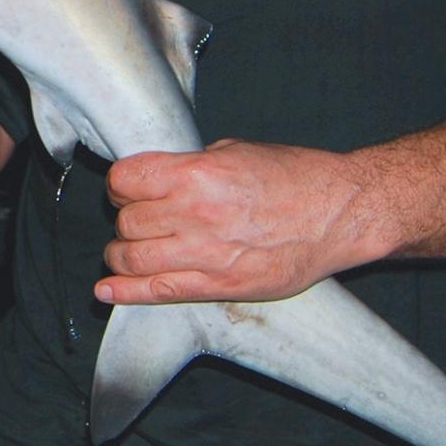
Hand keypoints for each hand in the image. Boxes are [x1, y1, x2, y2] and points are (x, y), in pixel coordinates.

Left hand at [96, 139, 384, 304]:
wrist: (339, 213)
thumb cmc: (295, 177)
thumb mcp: (235, 152)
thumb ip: (189, 167)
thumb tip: (156, 180)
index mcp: (196, 174)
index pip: (125, 180)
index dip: (120, 185)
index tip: (125, 189)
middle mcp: (195, 214)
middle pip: (127, 221)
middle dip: (126, 219)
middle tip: (137, 220)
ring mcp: (205, 254)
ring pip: (132, 258)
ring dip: (121, 255)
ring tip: (126, 251)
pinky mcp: (219, 286)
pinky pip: (157, 292)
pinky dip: (125, 293)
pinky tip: (106, 291)